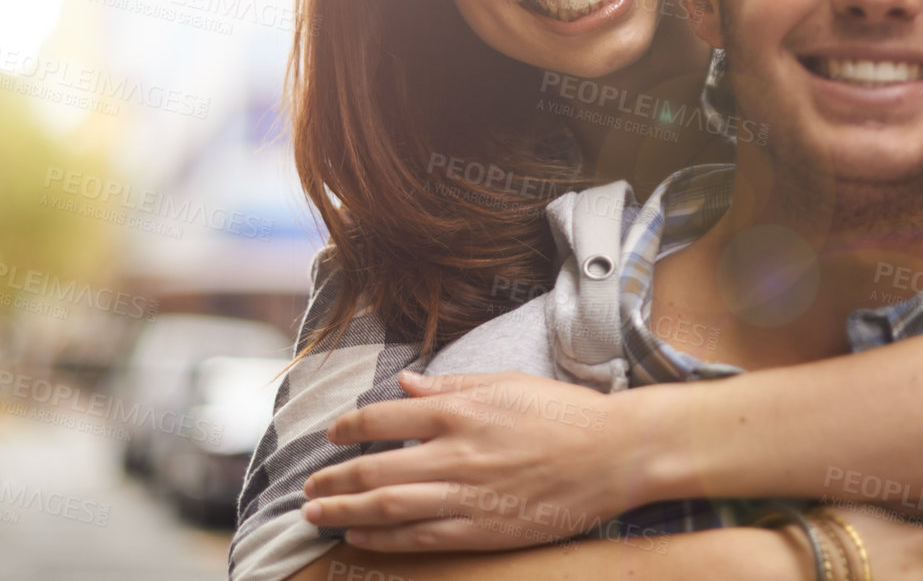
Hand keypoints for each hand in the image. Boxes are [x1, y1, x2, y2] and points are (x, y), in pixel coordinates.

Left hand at [302, 370, 648, 551]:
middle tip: (308, 484)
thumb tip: (406, 383)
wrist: (614, 455)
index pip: (384, 418)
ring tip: (314, 513)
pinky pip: (420, 536)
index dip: (349, 428)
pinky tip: (358, 538)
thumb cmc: (563, 413)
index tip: (331, 435)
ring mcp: (467, 494)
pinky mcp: (482, 529)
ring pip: (387, 507)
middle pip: (375, 469)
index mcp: (460, 410)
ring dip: (344, 511)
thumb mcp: (506, 383)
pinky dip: (382, 539)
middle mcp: (455, 452)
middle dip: (333, 478)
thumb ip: (451, 386)